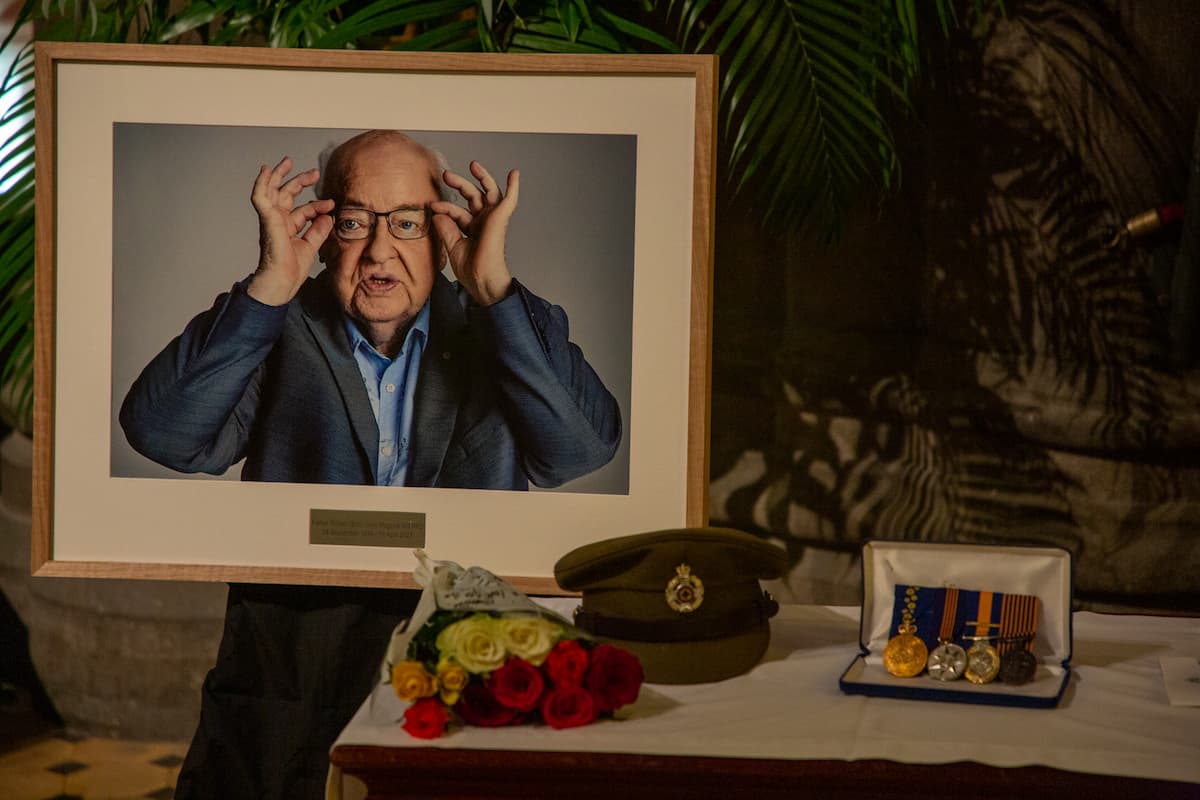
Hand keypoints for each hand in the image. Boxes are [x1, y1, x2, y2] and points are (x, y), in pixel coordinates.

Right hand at [246, 156, 333, 305]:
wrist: (281, 283)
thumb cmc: (291, 270)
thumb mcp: (311, 246)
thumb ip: (319, 230)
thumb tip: (328, 216)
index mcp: (288, 228)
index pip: (303, 210)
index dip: (318, 205)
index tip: (331, 204)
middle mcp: (278, 222)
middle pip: (286, 196)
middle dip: (299, 181)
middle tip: (314, 172)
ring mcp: (271, 220)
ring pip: (271, 192)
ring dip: (278, 176)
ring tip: (286, 162)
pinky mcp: (267, 220)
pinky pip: (260, 198)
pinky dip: (261, 184)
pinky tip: (266, 171)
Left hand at [431, 160, 518, 306]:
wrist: (482, 281)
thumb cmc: (471, 270)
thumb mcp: (452, 246)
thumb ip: (446, 228)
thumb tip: (438, 213)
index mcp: (473, 228)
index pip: (458, 211)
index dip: (445, 207)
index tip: (432, 205)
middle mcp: (484, 222)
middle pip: (473, 196)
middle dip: (460, 184)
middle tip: (447, 175)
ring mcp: (492, 219)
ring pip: (489, 192)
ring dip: (482, 178)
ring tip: (473, 165)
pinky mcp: (499, 219)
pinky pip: (509, 200)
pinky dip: (513, 187)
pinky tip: (514, 173)